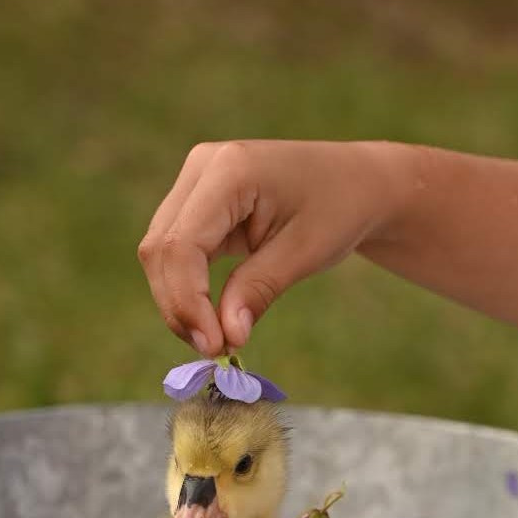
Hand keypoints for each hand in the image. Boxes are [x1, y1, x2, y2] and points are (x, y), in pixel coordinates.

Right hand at [138, 140, 403, 354]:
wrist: (356, 182)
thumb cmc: (340, 209)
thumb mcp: (305, 252)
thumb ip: (259, 289)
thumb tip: (226, 336)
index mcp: (229, 170)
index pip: (182, 244)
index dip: (187, 300)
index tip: (214, 346)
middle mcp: (202, 167)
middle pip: (161, 248)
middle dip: (179, 305)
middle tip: (214, 350)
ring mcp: (196, 181)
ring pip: (161, 252)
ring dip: (180, 300)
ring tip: (216, 339)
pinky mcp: (198, 201)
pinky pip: (177, 250)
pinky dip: (188, 287)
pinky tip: (213, 318)